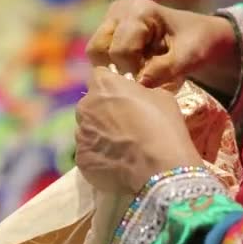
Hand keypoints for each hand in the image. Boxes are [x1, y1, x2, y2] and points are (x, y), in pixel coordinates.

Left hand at [75, 67, 202, 194]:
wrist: (158, 168)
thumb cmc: (163, 126)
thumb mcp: (162, 97)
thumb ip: (142, 93)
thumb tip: (136, 98)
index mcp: (103, 85)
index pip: (101, 76)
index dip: (114, 87)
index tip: (125, 98)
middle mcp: (84, 106)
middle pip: (91, 105)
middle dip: (104, 112)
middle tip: (126, 125)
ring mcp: (80, 135)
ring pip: (88, 130)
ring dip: (101, 135)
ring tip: (122, 149)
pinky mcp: (80, 159)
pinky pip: (89, 153)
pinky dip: (100, 157)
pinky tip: (117, 164)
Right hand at [86, 0, 239, 94]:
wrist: (200, 35)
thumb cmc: (197, 44)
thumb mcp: (187, 58)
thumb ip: (162, 70)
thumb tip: (137, 85)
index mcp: (140, 12)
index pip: (120, 50)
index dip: (132, 72)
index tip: (150, 84)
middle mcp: (119, 11)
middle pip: (98, 49)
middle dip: (118, 69)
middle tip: (141, 79)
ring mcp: (112, 19)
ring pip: (96, 53)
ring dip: (113, 68)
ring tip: (138, 73)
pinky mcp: (110, 31)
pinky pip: (101, 54)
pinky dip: (115, 66)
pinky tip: (135, 69)